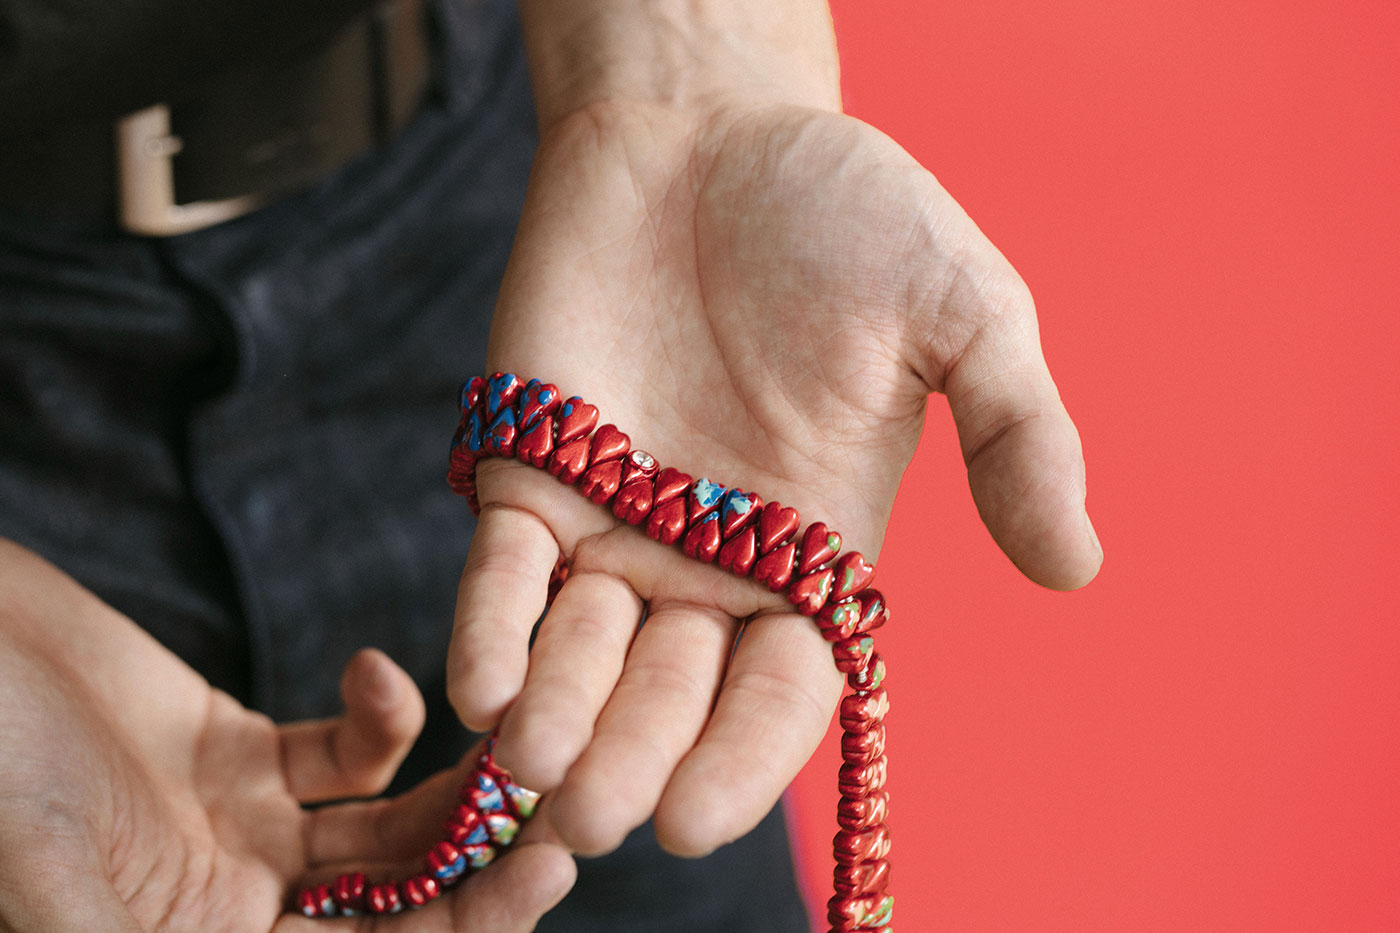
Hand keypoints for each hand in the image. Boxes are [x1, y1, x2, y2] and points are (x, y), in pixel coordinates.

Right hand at [0, 540, 573, 931]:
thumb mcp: (50, 878)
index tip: (540, 881)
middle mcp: (228, 908)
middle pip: (388, 914)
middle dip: (476, 880)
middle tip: (558, 829)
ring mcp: (239, 830)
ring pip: (382, 835)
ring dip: (452, 802)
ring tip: (511, 757)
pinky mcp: (238, 751)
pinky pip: (341, 754)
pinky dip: (377, 722)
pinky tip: (380, 677)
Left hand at [446, 98, 1100, 857]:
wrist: (709, 125)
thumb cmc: (846, 212)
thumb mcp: (966, 310)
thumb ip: (1018, 433)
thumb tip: (1079, 569)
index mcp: (813, 545)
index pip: (779, 689)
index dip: (742, 760)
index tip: (698, 818)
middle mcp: (709, 554)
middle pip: (670, 694)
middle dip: (633, 760)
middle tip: (598, 818)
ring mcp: (613, 516)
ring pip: (580, 652)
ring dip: (554, 715)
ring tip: (533, 764)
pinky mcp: (529, 464)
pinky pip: (503, 569)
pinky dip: (492, 625)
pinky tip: (480, 682)